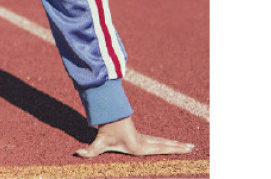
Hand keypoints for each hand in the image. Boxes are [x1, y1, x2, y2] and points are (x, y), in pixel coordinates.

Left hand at [75, 117, 194, 157]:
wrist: (107, 115)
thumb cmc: (105, 130)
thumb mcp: (98, 142)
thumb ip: (89, 150)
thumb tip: (77, 154)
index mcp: (139, 146)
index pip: (159, 148)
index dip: (172, 149)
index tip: (185, 149)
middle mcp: (144, 142)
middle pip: (165, 144)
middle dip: (179, 147)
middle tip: (193, 147)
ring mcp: (144, 139)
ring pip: (163, 141)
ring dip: (176, 144)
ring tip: (190, 146)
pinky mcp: (142, 137)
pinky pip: (158, 140)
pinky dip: (168, 143)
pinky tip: (175, 144)